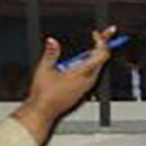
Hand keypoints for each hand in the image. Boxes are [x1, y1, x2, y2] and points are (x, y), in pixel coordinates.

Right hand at [13, 26, 116, 144]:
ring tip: (94, 42)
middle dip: (101, 45)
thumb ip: (50, 53)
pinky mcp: (83, 90)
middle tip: (101, 34)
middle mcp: (87, 81)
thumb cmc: (44, 95)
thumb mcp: (44, 70)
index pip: (100, 55)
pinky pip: (92, 73)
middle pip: (102, 59)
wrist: (43, 112)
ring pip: (98, 66)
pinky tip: (84, 59)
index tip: (96, 34)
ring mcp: (86, 86)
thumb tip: (52, 41)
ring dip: (96, 54)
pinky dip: (92, 63)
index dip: (101, 41)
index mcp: (81, 74)